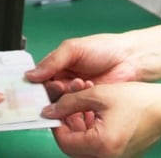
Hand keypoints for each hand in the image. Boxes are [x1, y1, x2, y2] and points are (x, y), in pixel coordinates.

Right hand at [25, 34, 140, 100]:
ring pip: (62, 103)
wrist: (130, 60)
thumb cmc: (104, 48)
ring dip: (69, 96)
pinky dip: (79, 105)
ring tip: (81, 84)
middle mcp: (64, 81)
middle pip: (48, 94)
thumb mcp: (74, 49)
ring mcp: (76, 94)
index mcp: (58, 66)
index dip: (35, 84)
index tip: (33, 88)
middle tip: (63, 85)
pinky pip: (76, 111)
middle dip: (55, 91)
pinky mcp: (87, 105)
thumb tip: (30, 74)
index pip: (39, 79)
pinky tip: (88, 94)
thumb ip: (52, 61)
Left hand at [41, 82, 160, 157]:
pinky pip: (96, 146)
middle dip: (68, 122)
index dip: (56, 121)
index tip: (55, 107)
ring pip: (83, 145)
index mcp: (101, 145)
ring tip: (85, 101)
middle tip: (70, 101)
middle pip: (72, 145)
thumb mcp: (99, 94)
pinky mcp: (118, 155)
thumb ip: (70, 102)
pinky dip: (90, 131)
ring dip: (78, 124)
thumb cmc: (140, 102)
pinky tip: (94, 111)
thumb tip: (50, 110)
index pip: (63, 140)